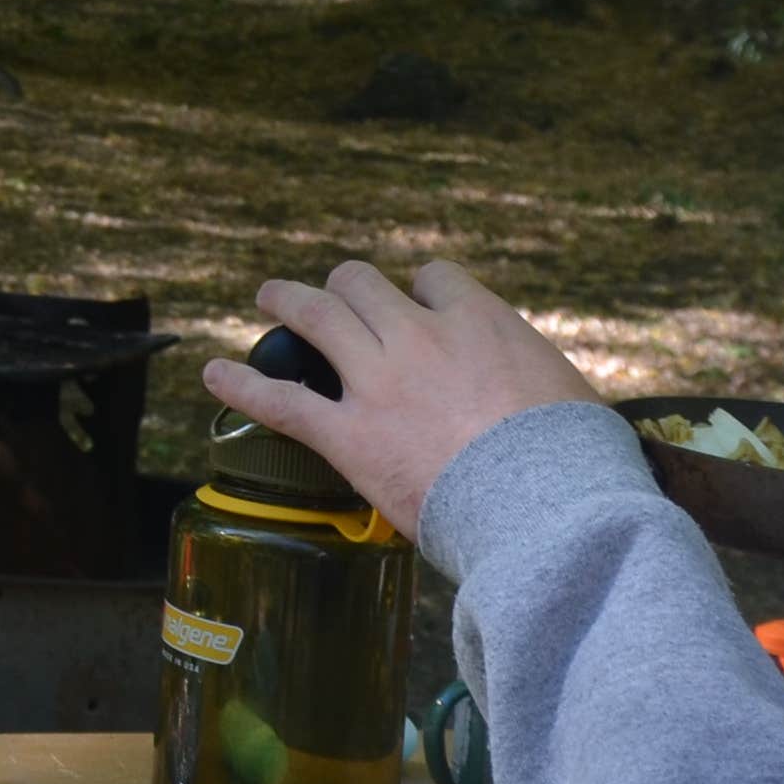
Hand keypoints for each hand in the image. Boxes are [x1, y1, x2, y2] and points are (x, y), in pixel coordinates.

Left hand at [196, 258, 597, 540]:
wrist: (543, 504)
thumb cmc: (572, 458)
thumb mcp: (570, 396)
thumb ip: (539, 382)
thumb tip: (548, 405)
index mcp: (478, 320)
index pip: (434, 279)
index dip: (422, 289)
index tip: (419, 302)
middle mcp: (419, 336)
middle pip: (364, 286)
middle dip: (346, 284)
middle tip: (333, 290)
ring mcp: (377, 381)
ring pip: (317, 317)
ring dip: (288, 301)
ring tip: (269, 297)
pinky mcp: (346, 433)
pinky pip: (279, 400)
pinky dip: (240, 385)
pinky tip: (212, 373)